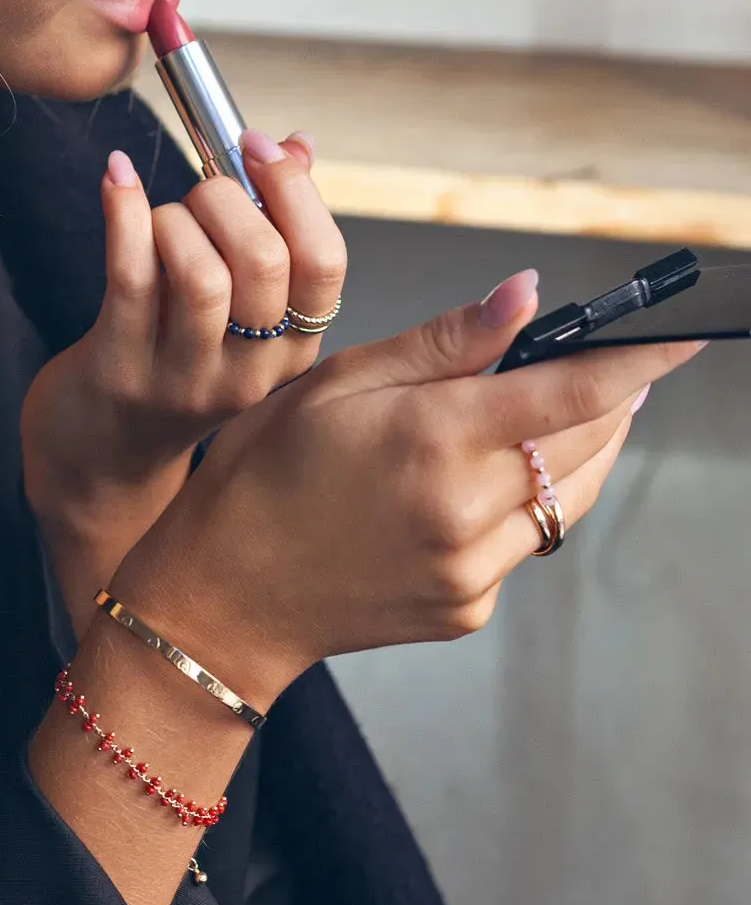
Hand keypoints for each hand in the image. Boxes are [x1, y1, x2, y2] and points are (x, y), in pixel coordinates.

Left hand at [21, 128, 346, 634]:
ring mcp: (184, 377)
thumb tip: (295, 145)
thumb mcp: (238, 313)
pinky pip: (129, 277)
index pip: (324, 264)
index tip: (257, 146)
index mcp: (293, 348)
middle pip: (264, 263)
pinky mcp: (120, 370)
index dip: (295, 191)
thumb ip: (271, 227)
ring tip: (159, 214)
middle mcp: (249, 370)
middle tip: (198, 188)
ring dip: (174, 217)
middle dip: (227, 197)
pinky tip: (117, 179)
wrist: (101, 455)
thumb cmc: (170, 362)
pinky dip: (124, 212)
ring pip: (200, 274)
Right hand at [110, 269, 708, 706]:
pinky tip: (476, 486)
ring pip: (567, 498)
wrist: (225, 593)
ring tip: (559, 417)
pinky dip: (521, 506)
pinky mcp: (467, 608)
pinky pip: (524, 545)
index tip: (679, 339)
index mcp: (431, 440)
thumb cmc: (263, 474)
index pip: (572, 392)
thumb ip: (440, 344)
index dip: (637, 360)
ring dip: (578, 451)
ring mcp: (470, 570)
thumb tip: (524, 296)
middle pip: (584, 443)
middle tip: (611, 367)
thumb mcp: (335, 384)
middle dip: (611, 401)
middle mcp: (464, 511)